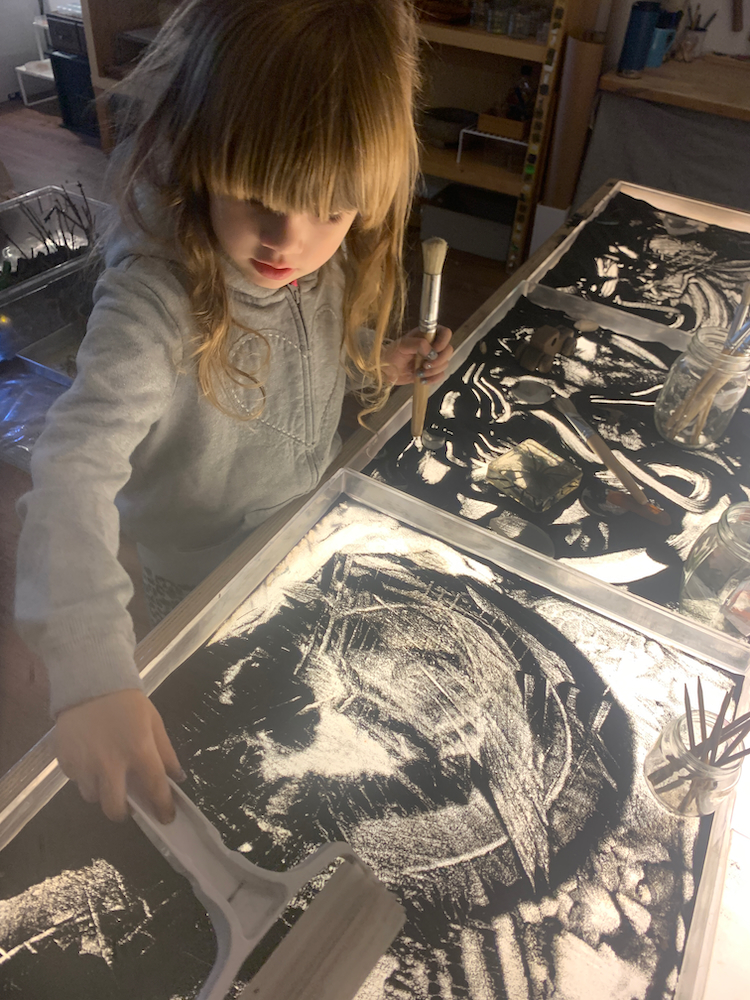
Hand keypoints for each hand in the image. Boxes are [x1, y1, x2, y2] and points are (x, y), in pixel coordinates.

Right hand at [55, 689, 184, 823]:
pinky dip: (84, 775)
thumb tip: (177, 777)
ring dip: (101, 791)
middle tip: (127, 802)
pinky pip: (76, 779)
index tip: (165, 817)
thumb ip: (166, 753)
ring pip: (92, 796)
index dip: (162, 807)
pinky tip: (89, 758)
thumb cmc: (128, 702)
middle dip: (123, 811)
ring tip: (106, 773)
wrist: (91, 681)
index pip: (155, 790)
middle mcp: (110, 764)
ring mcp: (85, 764)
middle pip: (114, 808)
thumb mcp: (154, 722)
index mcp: (139, 752)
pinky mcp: (65, 760)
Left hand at [381, 325, 452, 385]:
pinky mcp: (431, 371)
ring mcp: (433, 359)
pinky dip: (433, 379)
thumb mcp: (402, 345)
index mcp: (426, 335)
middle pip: (448, 350)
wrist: (386, 371)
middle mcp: (432, 345)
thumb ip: (417, 344)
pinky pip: (440, 375)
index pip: (445, 333)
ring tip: (418, 373)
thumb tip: (431, 351)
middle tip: (425, 364)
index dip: (443, 342)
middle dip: (438, 360)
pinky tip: (422, 380)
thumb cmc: (391, 354)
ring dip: (433, 371)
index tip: (434, 350)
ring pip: (445, 364)